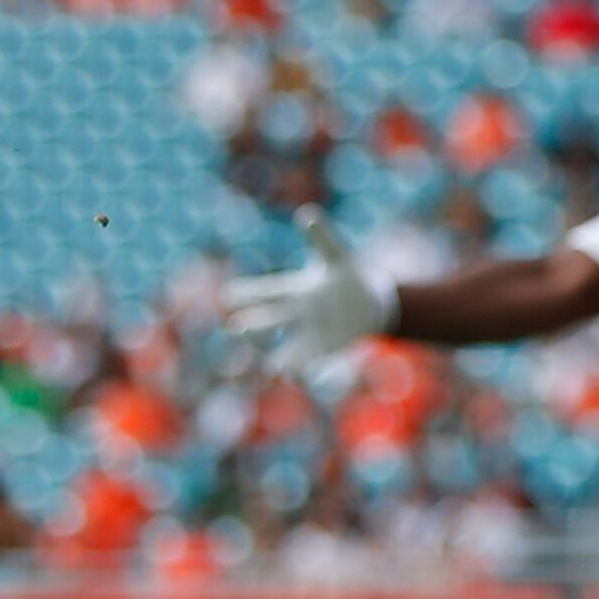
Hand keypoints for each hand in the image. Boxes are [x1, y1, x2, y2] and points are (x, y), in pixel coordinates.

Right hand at [222, 213, 391, 366]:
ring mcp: (308, 338)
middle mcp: (295, 317)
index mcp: (293, 291)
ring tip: (272, 370)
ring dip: (278, 362)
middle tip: (238, 329)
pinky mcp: (326, 353)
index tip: (229, 295)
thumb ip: (322, 238)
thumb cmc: (346, 277)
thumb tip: (308, 215)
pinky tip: (302, 383)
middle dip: (253, 328)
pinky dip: (305, 377)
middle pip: (268, 324)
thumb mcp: (336, 257)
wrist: (369, 304)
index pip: (266, 291)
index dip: (248, 293)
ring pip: (285, 353)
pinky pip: (311, 369)